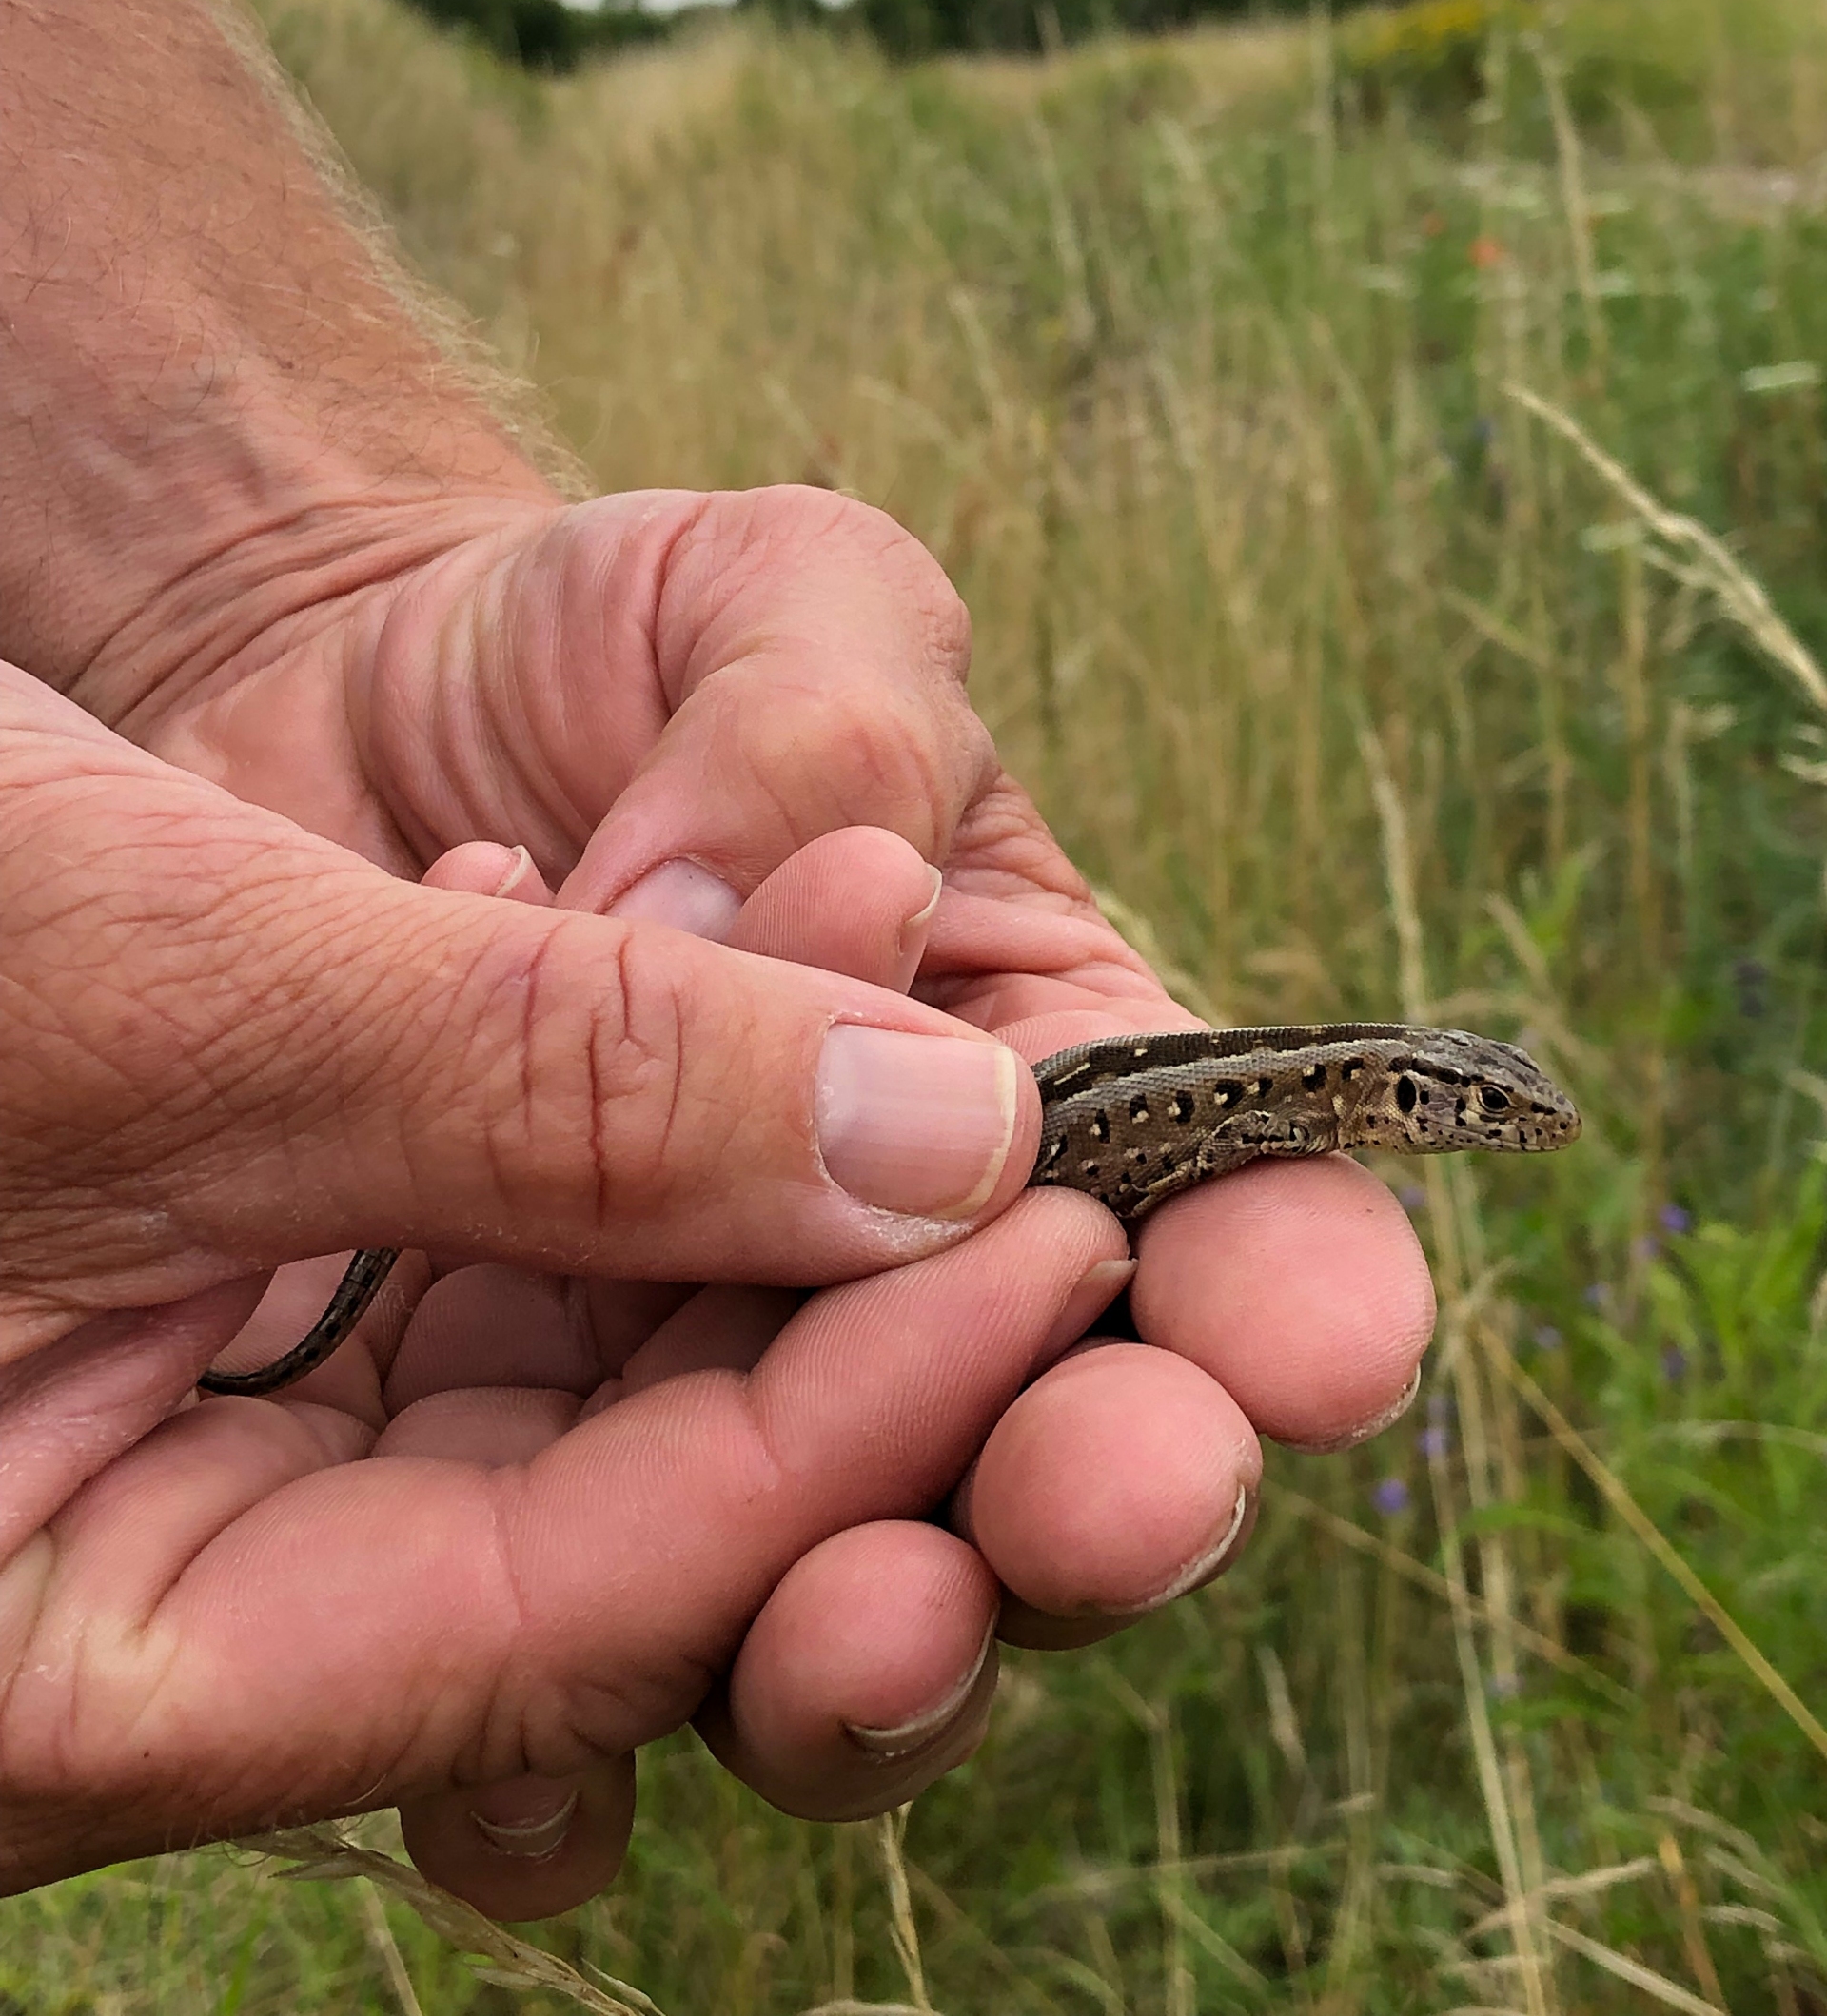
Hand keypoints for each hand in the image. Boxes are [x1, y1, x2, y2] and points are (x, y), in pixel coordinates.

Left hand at [71, 484, 1431, 1907]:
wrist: (331, 707)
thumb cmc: (608, 644)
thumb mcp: (763, 600)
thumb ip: (827, 738)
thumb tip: (810, 1007)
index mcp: (1040, 1071)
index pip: (1231, 1217)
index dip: (1292, 1302)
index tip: (1299, 1351)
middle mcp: (895, 1278)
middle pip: (1044, 1459)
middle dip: (1095, 1512)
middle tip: (1077, 1514)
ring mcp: (686, 1390)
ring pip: (822, 1608)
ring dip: (868, 1662)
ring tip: (836, 1639)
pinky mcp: (480, 1465)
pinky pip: (549, 1661)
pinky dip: (560, 1739)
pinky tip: (523, 1759)